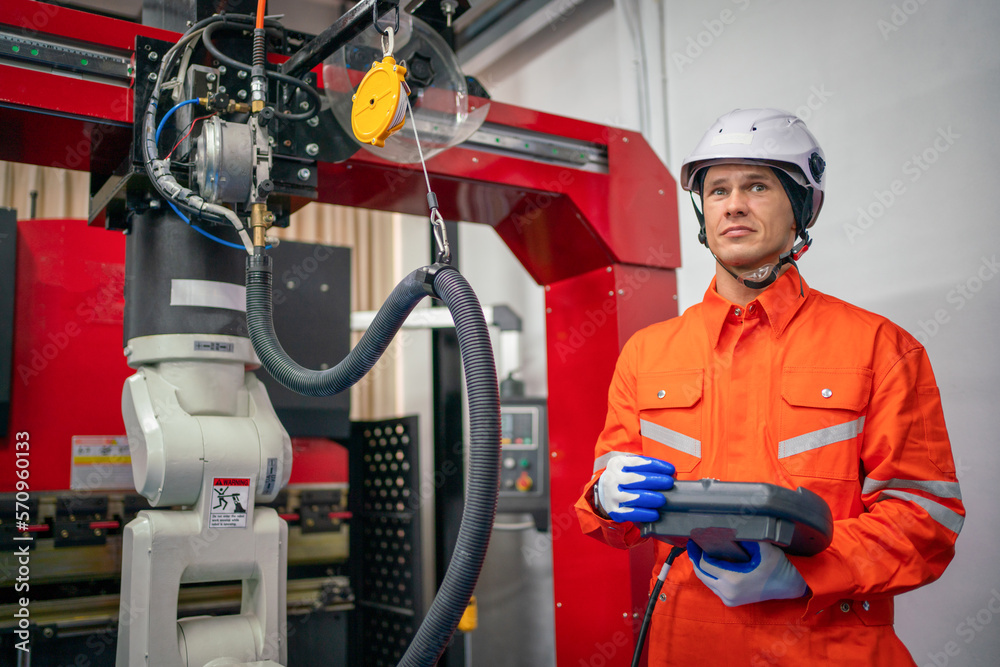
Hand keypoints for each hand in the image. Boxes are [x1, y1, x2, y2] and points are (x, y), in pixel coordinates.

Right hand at [594, 454, 674, 522]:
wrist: (608, 491)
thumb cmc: (626, 477)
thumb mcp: (631, 467)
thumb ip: (647, 468)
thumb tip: (671, 473)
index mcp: (617, 464)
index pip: (637, 463)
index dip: (655, 465)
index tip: (670, 469)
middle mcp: (611, 479)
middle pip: (633, 479)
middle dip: (653, 481)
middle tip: (669, 483)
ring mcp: (611, 495)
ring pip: (630, 497)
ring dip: (648, 498)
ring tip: (662, 500)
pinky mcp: (614, 510)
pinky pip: (629, 513)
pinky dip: (643, 514)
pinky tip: (655, 514)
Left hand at [687, 540, 807, 606]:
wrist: (789, 587)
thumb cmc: (777, 567)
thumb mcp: (764, 548)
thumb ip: (748, 535)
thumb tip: (733, 521)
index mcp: (733, 580)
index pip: (706, 564)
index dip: (698, 552)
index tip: (694, 540)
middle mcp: (728, 593)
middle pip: (702, 574)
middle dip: (695, 559)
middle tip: (693, 545)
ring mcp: (729, 599)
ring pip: (706, 581)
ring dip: (702, 567)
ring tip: (700, 552)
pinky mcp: (731, 601)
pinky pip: (714, 586)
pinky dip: (710, 575)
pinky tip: (711, 563)